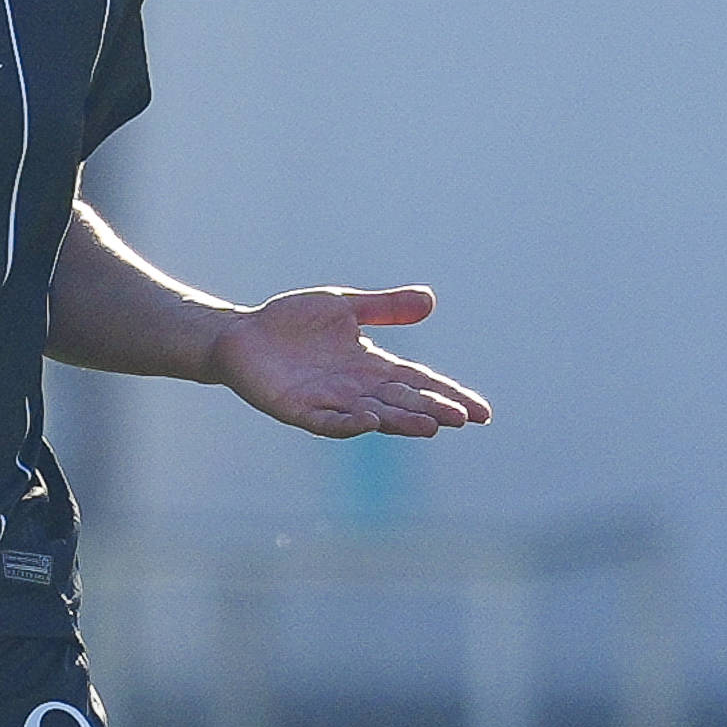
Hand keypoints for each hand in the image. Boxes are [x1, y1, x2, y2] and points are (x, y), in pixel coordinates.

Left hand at [209, 286, 489, 438]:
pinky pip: (327, 422)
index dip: (450, 395)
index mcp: (372, 367)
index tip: (483, 412)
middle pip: (404, 402)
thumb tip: (431, 300)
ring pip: (373, 415)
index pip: (420, 383)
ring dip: (401, 421)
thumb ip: (385, 308)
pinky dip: (349, 423)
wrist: (242, 336)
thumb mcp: (346, 306)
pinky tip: (369, 421)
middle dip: (434, 410)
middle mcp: (356, 390)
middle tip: (465, 419)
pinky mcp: (298, 409)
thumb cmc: (293, 323)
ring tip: (431, 425)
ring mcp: (328, 402)